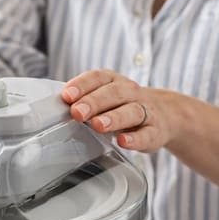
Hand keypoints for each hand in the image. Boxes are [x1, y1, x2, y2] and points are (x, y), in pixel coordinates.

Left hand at [62, 69, 177, 152]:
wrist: (165, 114)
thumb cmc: (124, 105)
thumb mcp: (105, 97)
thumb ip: (82, 100)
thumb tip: (54, 106)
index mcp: (114, 82)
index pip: (98, 78)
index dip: (82, 85)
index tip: (67, 95)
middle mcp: (131, 93)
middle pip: (114, 94)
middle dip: (94, 102)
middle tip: (77, 112)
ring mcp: (146, 111)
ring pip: (132, 111)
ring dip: (114, 118)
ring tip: (98, 125)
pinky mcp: (155, 131)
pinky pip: (147, 134)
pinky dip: (135, 138)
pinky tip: (123, 141)